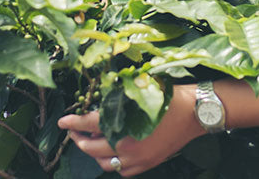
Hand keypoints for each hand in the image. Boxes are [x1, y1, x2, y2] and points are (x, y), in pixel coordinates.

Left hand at [58, 84, 201, 175]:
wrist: (196, 112)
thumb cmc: (170, 96)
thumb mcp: (142, 88)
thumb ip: (121, 93)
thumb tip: (102, 90)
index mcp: (125, 125)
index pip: (90, 124)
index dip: (74, 122)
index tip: (63, 121)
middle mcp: (127, 147)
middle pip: (92, 148)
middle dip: (79, 139)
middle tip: (73, 130)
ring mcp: (137, 160)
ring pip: (105, 163)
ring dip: (93, 153)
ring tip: (89, 141)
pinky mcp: (147, 165)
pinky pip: (121, 170)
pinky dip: (111, 163)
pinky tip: (110, 152)